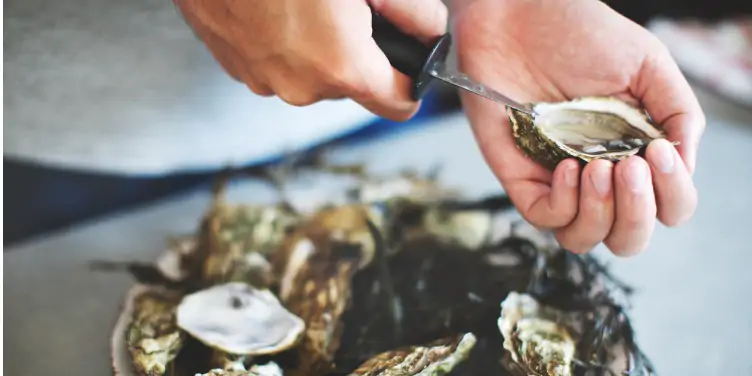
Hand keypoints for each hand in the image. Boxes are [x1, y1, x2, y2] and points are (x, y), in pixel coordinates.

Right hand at [173, 0, 446, 120]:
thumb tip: (431, 31)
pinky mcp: (232, 62)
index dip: (412, 78)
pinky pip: (275, 61)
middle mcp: (300, 86)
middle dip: (359, 52)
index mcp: (341, 68)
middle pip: (351, 86)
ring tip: (305, 1)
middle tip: (347, 7)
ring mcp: (260, 77)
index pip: (399, 105)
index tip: (410, 55)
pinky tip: (275, 5)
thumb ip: (413, 10)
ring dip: (317, 45)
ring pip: (310, 73)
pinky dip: (282, 40)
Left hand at [452, 0, 704, 255]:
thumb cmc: (580, 33)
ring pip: (584, 239)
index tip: (659, 154)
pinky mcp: (520, 176)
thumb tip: (686, 164)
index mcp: (636, 154)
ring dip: (601, 214)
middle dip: (637, 214)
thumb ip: (678, 113)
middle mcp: (600, 175)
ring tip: (599, 167)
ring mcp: (558, 180)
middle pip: (629, 237)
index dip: (671, 195)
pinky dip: (562, 202)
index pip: (668, 207)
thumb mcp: (647, 65)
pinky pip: (544, 218)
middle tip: (628, 167)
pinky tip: (568, 165)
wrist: (518, 15)